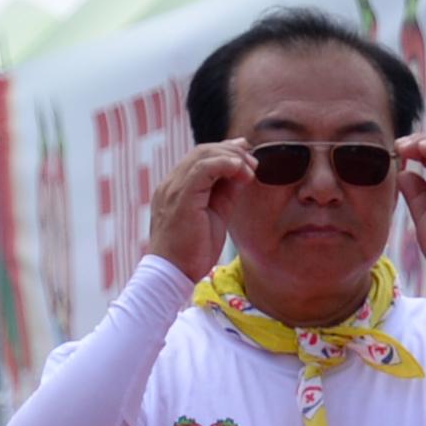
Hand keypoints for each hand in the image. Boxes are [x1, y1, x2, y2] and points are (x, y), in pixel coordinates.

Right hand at [146, 140, 254, 280]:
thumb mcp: (215, 216)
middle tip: (254, 163)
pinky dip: (225, 164)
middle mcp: (171, 184)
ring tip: (250, 168)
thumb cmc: (192, 253)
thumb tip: (240, 174)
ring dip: (232, 157)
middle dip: (232, 152)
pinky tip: (241, 171)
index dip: (225, 153)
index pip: (200, 159)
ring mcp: (173, 188)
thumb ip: (224, 194)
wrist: (172, 274)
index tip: (247, 158)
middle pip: (202, 151)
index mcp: (177, 189)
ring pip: (202, 154)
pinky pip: (203, 167)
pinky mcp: (181, 196)